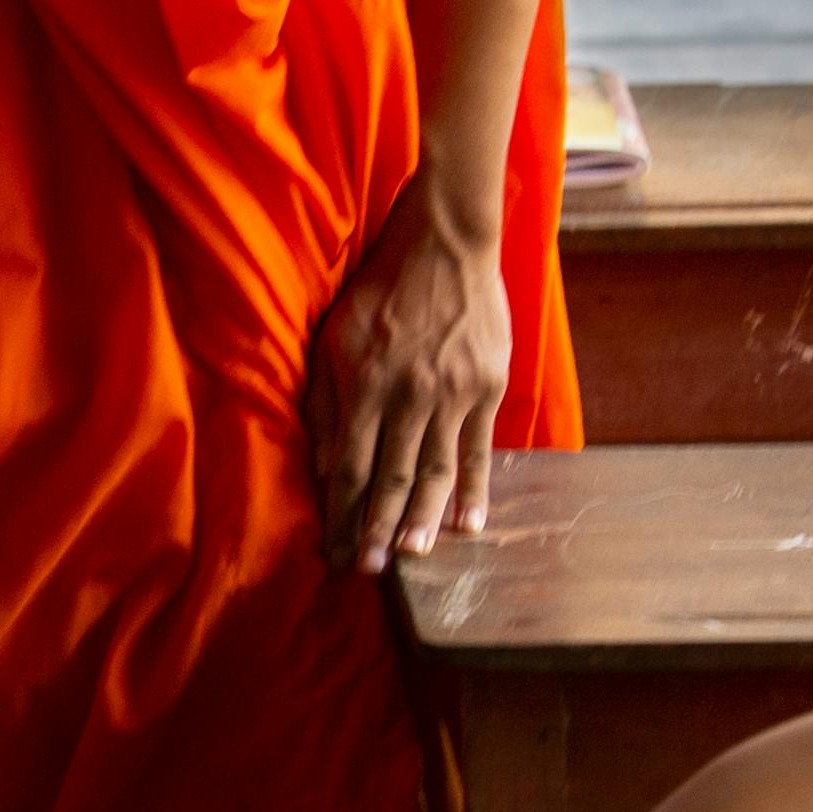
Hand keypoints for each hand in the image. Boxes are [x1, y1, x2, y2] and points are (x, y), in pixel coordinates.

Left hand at [307, 171, 515, 568]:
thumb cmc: (380, 288)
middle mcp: (408, 394)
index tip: (336, 550)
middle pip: (389, 478)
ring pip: (435, 471)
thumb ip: (326, 403)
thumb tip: (325, 467)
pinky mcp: (488, 386)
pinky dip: (473, 490)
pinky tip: (467, 524)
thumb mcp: (334, 337)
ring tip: (413, 558)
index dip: (342, 514)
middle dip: (377, 529)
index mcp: (364, 383)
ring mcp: (453, 393)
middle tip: (369, 570)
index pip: (348, 467)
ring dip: (422, 521)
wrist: (447, 241)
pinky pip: (478, 449)